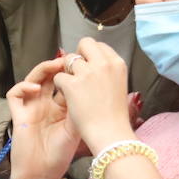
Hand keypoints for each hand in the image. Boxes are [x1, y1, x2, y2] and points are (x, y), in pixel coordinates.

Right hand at [7, 57, 79, 178]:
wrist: (42, 174)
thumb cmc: (60, 155)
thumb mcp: (75, 128)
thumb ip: (80, 108)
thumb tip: (90, 85)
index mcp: (60, 107)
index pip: (64, 83)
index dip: (72, 73)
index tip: (83, 66)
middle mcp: (45, 104)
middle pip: (49, 77)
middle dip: (58, 67)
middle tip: (69, 61)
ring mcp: (30, 108)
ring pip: (33, 80)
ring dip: (42, 70)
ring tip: (55, 66)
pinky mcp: (18, 114)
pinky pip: (15, 94)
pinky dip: (24, 87)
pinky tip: (36, 89)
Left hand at [55, 39, 135, 154]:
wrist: (111, 134)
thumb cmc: (115, 116)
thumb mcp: (118, 86)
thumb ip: (107, 72)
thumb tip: (94, 64)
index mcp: (117, 63)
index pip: (99, 46)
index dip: (91, 55)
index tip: (89, 68)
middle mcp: (104, 64)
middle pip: (84, 44)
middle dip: (78, 56)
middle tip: (77, 73)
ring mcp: (88, 73)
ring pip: (68, 59)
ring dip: (67, 71)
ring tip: (73, 88)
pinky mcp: (73, 84)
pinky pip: (59, 76)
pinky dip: (60, 86)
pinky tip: (68, 97)